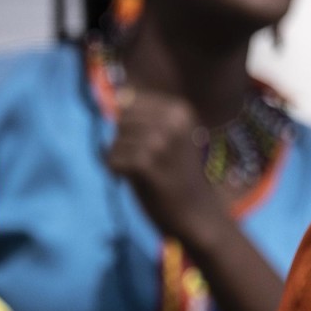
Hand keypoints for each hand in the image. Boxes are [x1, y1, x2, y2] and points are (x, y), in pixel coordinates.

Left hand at [104, 88, 227, 243]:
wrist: (198, 215)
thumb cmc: (178, 176)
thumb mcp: (169, 137)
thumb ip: (147, 117)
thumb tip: (120, 95)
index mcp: (180, 109)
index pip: (130, 104)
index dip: (130, 128)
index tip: (148, 147)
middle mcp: (172, 121)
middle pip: (122, 122)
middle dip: (124, 144)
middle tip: (144, 165)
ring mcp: (160, 142)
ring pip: (115, 142)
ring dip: (121, 160)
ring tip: (142, 174)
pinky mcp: (147, 164)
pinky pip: (113, 160)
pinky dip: (116, 172)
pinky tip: (132, 181)